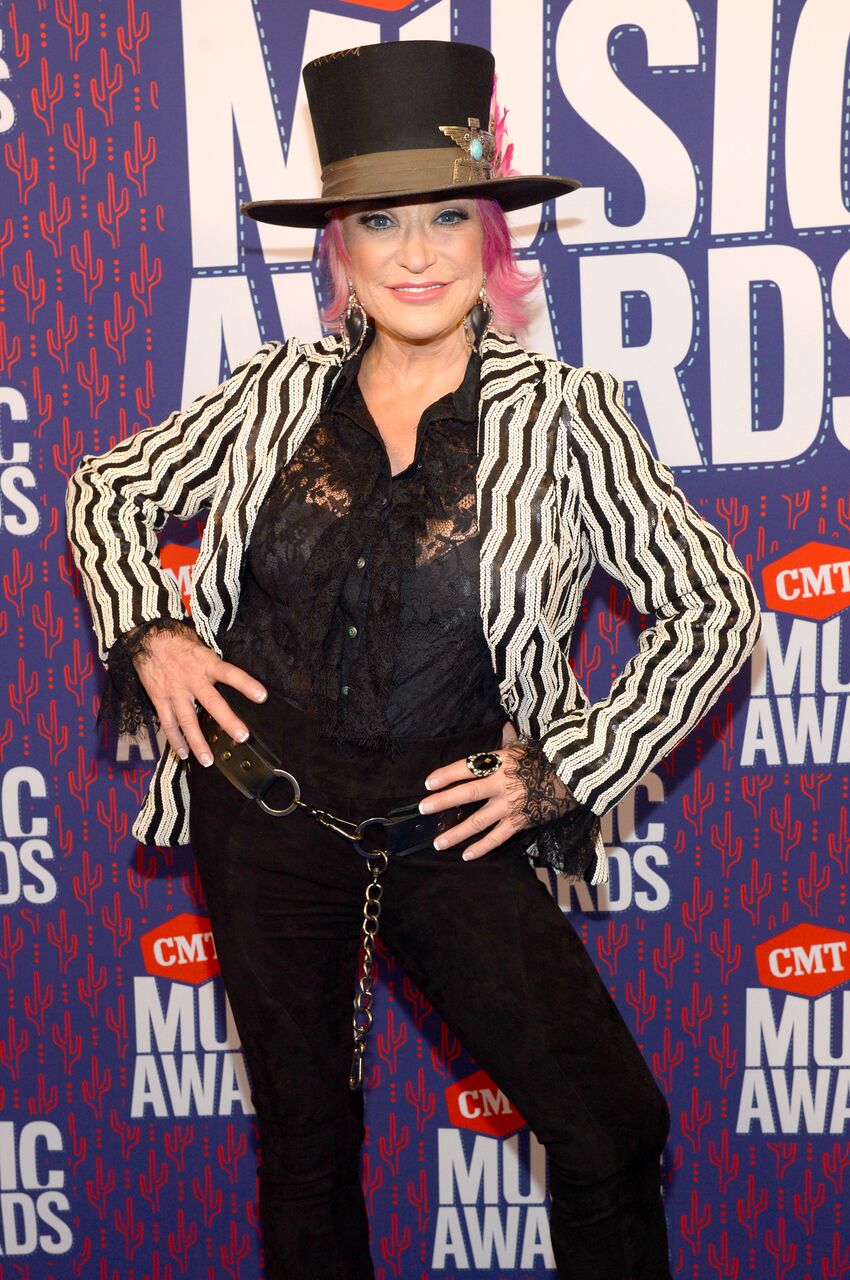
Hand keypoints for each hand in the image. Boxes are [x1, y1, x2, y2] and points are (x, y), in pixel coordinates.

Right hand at [128, 622, 267, 765]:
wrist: (146, 637)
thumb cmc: (178, 640)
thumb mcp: (201, 645)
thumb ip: (214, 663)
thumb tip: (230, 677)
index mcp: (206, 664)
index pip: (230, 673)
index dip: (246, 684)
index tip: (261, 696)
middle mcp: (191, 679)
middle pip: (212, 702)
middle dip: (228, 720)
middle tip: (242, 736)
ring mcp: (174, 692)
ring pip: (187, 721)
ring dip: (198, 742)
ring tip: (208, 760)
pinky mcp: (159, 699)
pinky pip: (168, 724)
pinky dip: (175, 740)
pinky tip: (183, 753)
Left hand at [418, 737, 577, 860]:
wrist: (576, 777)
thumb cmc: (547, 759)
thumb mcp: (525, 746)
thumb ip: (508, 739)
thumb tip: (503, 723)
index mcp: (500, 762)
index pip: (466, 767)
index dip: (446, 775)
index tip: (428, 782)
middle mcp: (502, 784)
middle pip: (466, 794)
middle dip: (442, 802)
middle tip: (423, 809)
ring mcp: (510, 805)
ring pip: (478, 821)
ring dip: (456, 833)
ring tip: (438, 842)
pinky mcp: (520, 822)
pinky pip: (497, 838)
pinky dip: (481, 847)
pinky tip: (466, 854)